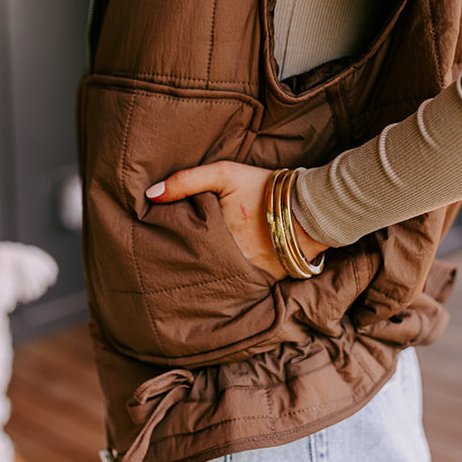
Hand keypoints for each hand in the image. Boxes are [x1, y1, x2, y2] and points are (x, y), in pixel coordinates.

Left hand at [145, 161, 327, 279]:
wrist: (312, 207)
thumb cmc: (265, 187)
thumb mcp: (225, 174)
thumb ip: (186, 181)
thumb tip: (150, 196)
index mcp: (217, 238)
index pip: (185, 248)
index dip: (174, 246)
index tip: (160, 246)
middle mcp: (231, 262)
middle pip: (200, 267)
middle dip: (189, 265)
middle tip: (169, 267)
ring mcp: (250, 275)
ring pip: (219, 280)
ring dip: (209, 276)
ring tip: (194, 273)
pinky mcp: (266, 281)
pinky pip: (242, 286)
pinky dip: (233, 282)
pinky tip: (223, 277)